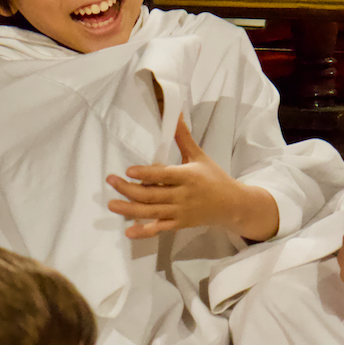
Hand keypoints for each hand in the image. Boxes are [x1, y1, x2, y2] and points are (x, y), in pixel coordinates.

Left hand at [107, 115, 277, 239]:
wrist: (233, 205)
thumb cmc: (214, 177)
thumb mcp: (199, 155)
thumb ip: (183, 137)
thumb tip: (175, 113)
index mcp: (188, 176)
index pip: (164, 175)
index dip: (146, 174)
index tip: (128, 170)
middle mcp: (183, 195)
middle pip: (152, 194)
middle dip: (129, 189)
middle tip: (111, 181)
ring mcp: (180, 212)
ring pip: (152, 212)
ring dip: (130, 209)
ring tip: (112, 204)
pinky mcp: (179, 224)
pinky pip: (159, 228)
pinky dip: (144, 231)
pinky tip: (128, 232)